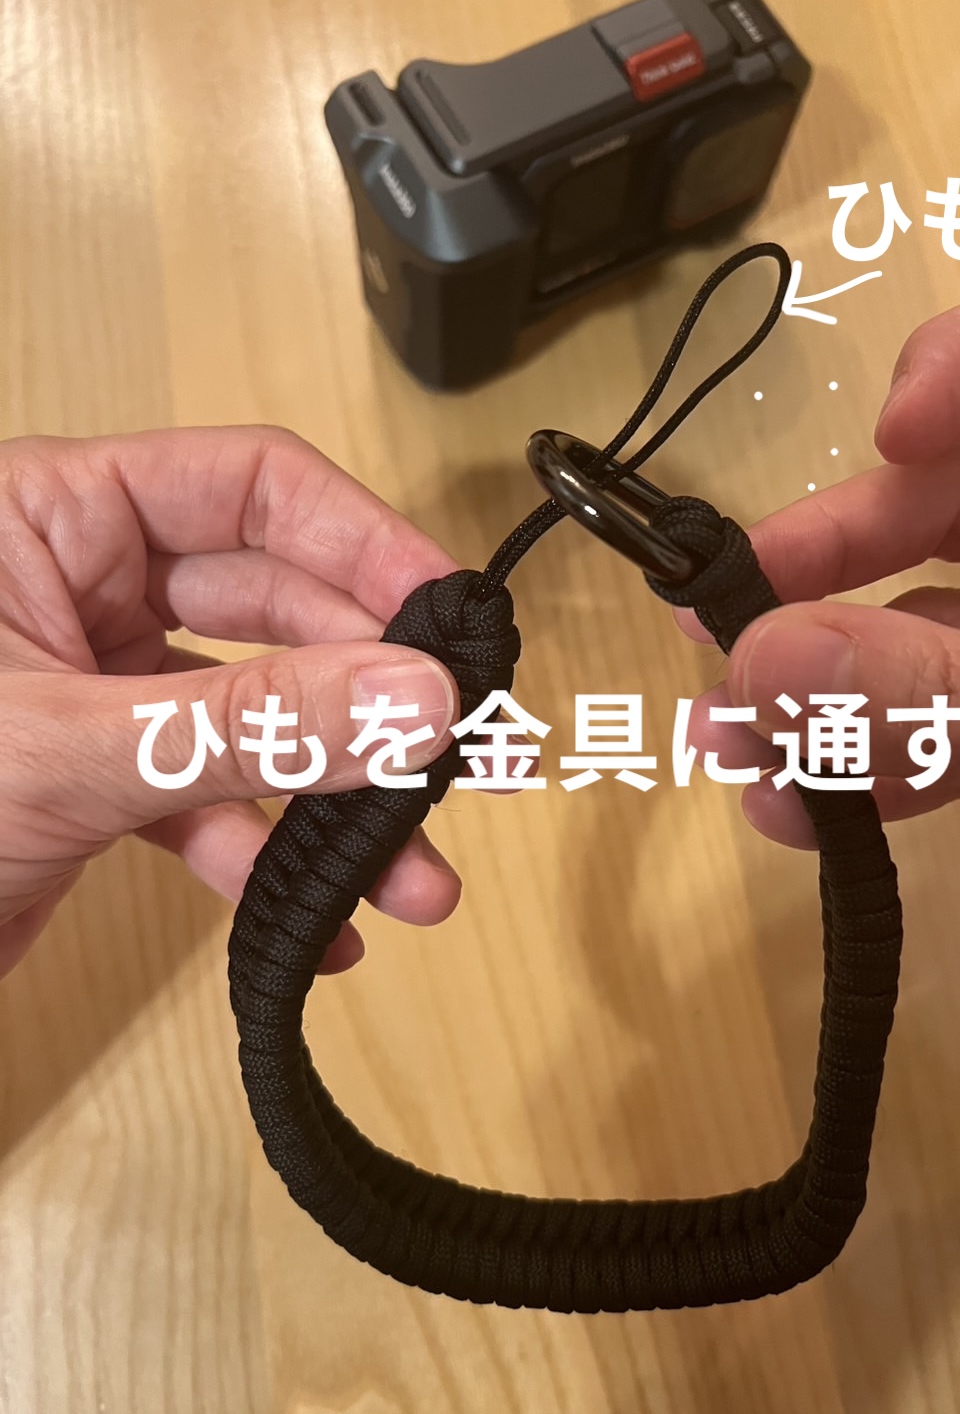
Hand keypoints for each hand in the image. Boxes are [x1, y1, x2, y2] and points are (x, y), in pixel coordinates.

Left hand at [0, 426, 465, 979]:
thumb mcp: (64, 748)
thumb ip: (247, 722)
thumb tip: (410, 697)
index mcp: (50, 515)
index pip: (250, 488)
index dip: (362, 544)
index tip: (446, 619)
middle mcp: (79, 589)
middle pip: (276, 610)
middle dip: (367, 696)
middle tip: (456, 755)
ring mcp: (94, 690)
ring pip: (252, 719)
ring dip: (334, 801)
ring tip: (408, 876)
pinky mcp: (95, 782)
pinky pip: (207, 802)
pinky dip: (262, 863)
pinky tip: (316, 924)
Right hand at [681, 277, 959, 923]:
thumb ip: (951, 702)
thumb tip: (761, 660)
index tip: (886, 435)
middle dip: (846, 557)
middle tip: (730, 615)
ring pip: (945, 628)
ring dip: (835, 685)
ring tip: (733, 739)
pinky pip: (957, 731)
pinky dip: (880, 768)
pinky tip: (800, 810)